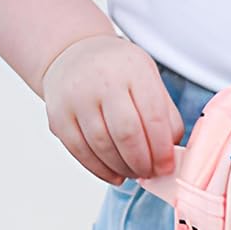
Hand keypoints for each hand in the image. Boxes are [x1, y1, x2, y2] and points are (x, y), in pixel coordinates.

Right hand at [41, 34, 184, 184]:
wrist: (73, 55)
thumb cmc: (117, 71)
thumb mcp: (147, 78)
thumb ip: (164, 113)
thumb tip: (172, 152)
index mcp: (133, 70)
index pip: (153, 116)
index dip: (162, 148)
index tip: (167, 166)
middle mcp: (102, 81)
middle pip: (126, 133)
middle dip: (142, 162)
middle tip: (151, 173)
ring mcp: (76, 99)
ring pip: (102, 146)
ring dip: (122, 168)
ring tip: (135, 173)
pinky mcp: (58, 117)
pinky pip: (80, 152)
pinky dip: (100, 170)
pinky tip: (115, 174)